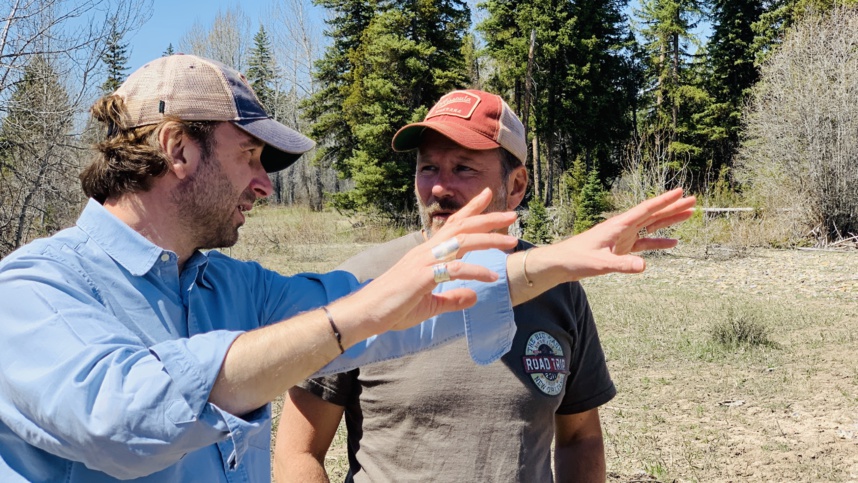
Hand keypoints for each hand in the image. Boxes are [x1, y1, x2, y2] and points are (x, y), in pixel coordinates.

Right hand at [333, 188, 517, 338]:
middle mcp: (426, 251)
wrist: (366, 312)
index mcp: (427, 253)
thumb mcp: (430, 304)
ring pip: (462, 242)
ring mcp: (424, 262)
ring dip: (489, 240)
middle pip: (461, 227)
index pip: (452, 225)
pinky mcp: (422, 276)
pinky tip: (492, 277)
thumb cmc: (392, 307)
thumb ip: (452, 300)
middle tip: (512, 214)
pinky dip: (475, 272)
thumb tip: (473, 297)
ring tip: (511, 241)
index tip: (487, 195)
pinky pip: (454, 270)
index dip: (471, 209)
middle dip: (488, 218)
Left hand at [526, 188, 695, 284]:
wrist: (561, 263)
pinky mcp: (621, 248)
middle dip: (673, 207)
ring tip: (689, 214)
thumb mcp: (600, 263)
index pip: (646, 210)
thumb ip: (622, 264)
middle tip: (694, 200)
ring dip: (669, 220)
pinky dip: (659, 241)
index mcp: (618, 225)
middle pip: (653, 214)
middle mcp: (622, 227)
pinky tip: (673, 242)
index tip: (681, 191)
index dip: (664, 201)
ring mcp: (623, 237)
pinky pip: (644, 243)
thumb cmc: (577, 259)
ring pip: (651, 226)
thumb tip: (644, 265)